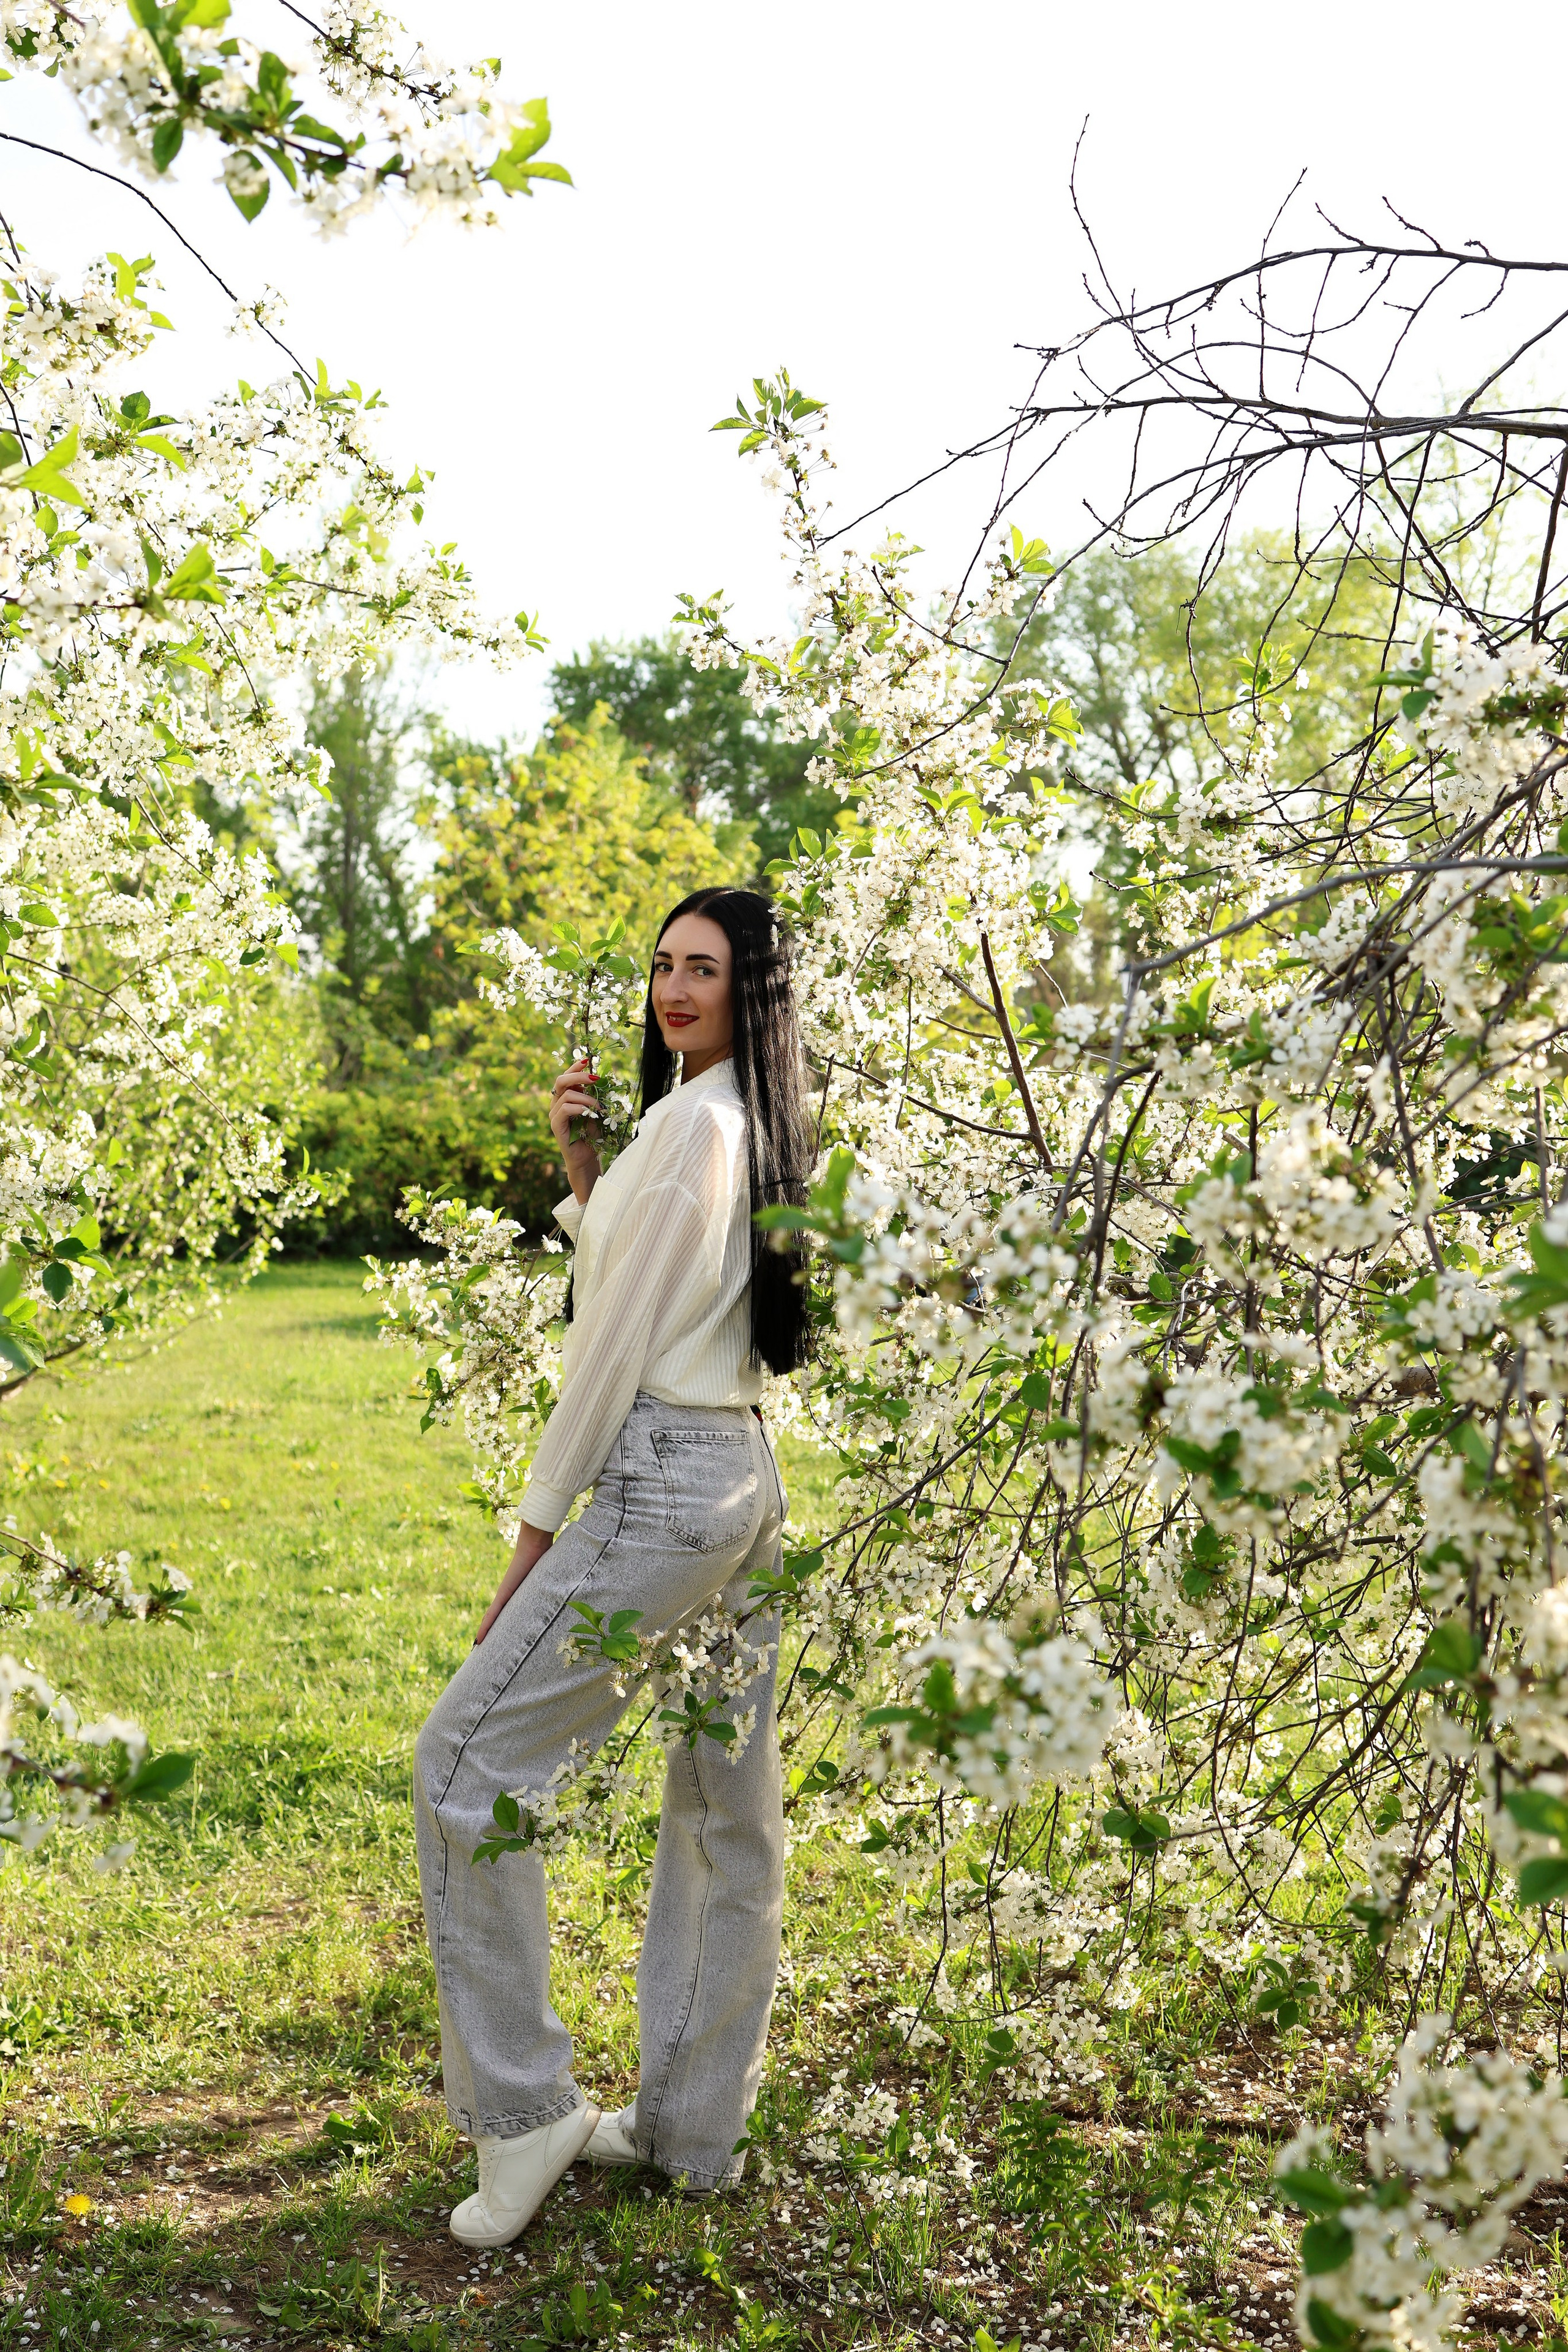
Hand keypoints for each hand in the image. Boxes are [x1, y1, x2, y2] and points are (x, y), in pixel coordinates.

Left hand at [474, 1522, 552, 1644]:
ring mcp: (505, 1595)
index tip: (500, 1640)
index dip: (504, 1627)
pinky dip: (485, 1626)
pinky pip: (492, 1614)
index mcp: (520, 1595)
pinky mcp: (504, 1593)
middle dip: (492, 1633)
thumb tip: (572, 1591)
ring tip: (478, 1647)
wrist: (535, 1544)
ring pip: (492, 1619)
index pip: (509, 1614)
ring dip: (486, 1633)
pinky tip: (478, 1639)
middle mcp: (510, 1596)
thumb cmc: (545, 1557)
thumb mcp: (550, 1579)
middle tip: (484, 1649)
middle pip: (498, 1619)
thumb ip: (554, 1587)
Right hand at [549, 1055, 602, 1204]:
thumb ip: (594, 1095)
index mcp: (565, 1097)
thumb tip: (601, 1077)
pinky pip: (565, 1109)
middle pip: (561, 1080)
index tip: (588, 1059)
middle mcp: (557, 1103)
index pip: (566, 1076)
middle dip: (578, 1075)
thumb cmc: (592, 1134)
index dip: (575, 1066)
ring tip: (600, 1107)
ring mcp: (555, 1114)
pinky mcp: (556, 1126)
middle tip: (595, 1079)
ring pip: (567, 1095)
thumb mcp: (596, 1110)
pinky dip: (579, 1108)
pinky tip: (590, 1113)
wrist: (587, 1158)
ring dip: (587, 1098)